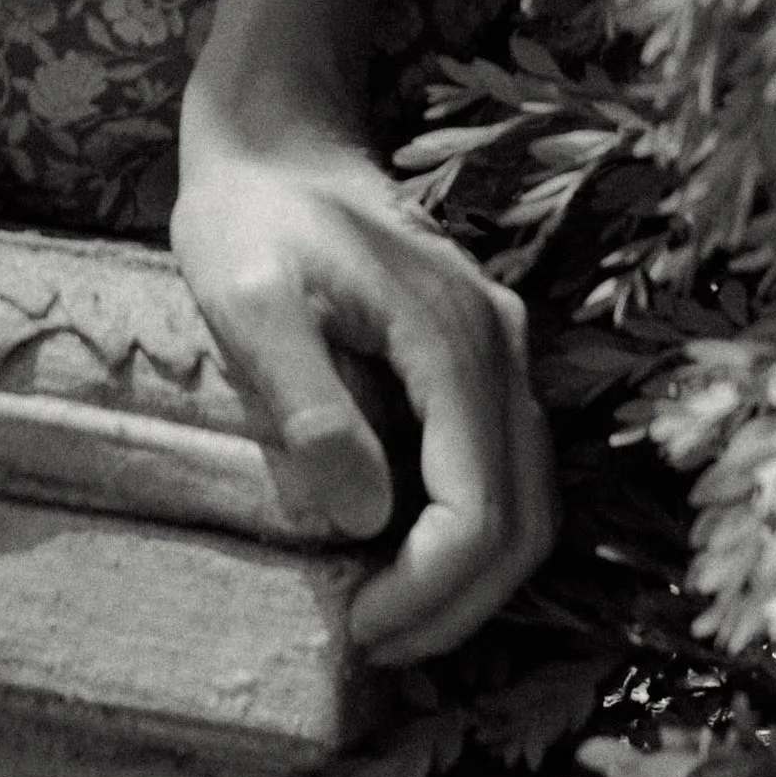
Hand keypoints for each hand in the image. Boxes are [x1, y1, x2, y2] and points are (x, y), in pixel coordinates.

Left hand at [172, 102, 556, 665]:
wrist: (276, 132)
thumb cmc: (250, 212)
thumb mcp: (247, 300)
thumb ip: (306, 401)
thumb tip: (364, 516)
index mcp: (451, 339)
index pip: (480, 507)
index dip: (431, 590)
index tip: (360, 628)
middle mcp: (499, 344)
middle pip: (524, 517)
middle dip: (459, 603)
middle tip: (376, 643)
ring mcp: (500, 343)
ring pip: (528, 495)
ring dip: (471, 574)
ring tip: (389, 615)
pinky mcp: (482, 349)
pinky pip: (507, 460)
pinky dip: (473, 526)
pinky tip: (403, 547)